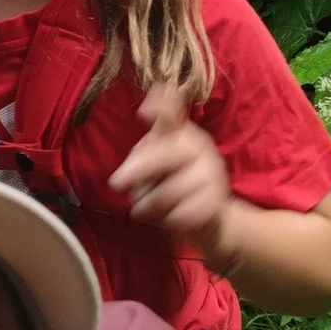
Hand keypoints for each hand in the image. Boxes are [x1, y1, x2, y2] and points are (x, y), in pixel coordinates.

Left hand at [110, 86, 230, 256]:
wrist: (210, 217)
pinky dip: (168, 221)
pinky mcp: (216, 200)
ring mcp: (211, 173)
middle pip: (165, 154)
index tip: (144, 109)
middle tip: (115, 184)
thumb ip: (143, 156)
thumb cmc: (174, 182)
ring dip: (147, 205)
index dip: (160, 108)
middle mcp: (200, 147)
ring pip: (169, 191)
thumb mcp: (156, 162)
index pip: (172, 115)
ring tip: (141, 210)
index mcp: (182, 133)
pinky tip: (167, 220)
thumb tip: (130, 168)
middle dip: (138, 170)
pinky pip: (182, 214)